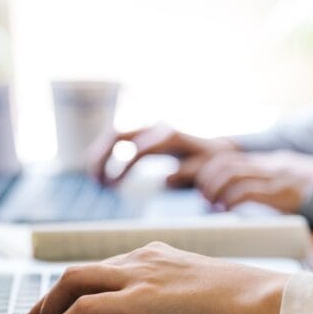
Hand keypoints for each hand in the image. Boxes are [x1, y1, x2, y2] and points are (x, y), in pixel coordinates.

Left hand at [15, 242, 288, 313]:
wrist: (262, 299)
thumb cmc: (240, 302)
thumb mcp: (193, 296)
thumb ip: (164, 301)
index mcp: (154, 255)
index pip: (99, 269)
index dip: (71, 291)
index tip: (56, 310)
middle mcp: (141, 259)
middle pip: (74, 272)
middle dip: (44, 300)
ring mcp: (138, 276)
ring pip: (71, 283)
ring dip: (46, 312)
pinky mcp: (139, 299)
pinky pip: (84, 309)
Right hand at [87, 123, 236, 186]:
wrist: (217, 147)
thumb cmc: (210, 163)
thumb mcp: (203, 169)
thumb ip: (187, 174)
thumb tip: (165, 179)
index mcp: (169, 137)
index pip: (137, 150)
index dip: (121, 168)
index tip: (111, 187)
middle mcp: (156, 127)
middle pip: (119, 134)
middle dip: (102, 156)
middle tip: (96, 180)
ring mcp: (150, 126)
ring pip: (116, 131)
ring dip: (101, 152)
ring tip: (95, 176)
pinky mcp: (146, 130)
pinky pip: (121, 135)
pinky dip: (107, 149)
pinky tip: (102, 167)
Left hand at [193, 150, 312, 212]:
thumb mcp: (291, 177)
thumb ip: (270, 180)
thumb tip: (242, 195)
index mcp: (270, 161)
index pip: (229, 156)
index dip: (209, 168)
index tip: (200, 183)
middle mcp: (269, 165)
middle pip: (226, 163)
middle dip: (208, 178)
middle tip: (204, 196)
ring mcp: (275, 176)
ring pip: (233, 175)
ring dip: (216, 189)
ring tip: (212, 203)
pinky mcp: (282, 191)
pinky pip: (248, 191)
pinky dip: (232, 199)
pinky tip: (226, 208)